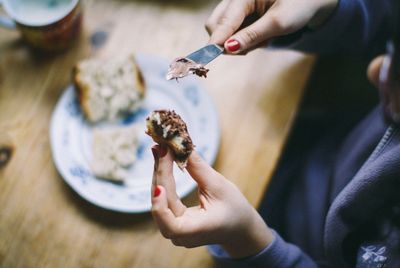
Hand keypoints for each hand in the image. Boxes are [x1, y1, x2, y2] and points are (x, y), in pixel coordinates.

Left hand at [150, 145, 272, 257]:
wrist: (240, 226)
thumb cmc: (234, 208)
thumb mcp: (219, 186)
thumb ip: (197, 168)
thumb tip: (180, 145)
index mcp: (195, 231)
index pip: (171, 223)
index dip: (160, 203)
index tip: (160, 178)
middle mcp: (181, 235)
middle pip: (161, 205)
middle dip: (160, 174)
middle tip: (160, 147)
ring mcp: (175, 230)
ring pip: (160, 201)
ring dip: (159, 174)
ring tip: (159, 150)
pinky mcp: (173, 220)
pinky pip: (163, 199)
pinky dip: (163, 179)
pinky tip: (162, 162)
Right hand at [206, 0, 337, 53]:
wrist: (313, 0)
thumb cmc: (301, 5)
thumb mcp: (279, 23)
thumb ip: (252, 35)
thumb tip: (229, 48)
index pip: (224, 20)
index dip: (217, 39)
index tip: (207, 56)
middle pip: (216, 24)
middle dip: (227, 42)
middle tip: (248, 50)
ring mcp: (236, 6)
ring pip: (222, 29)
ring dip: (237, 42)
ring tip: (263, 40)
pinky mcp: (240, 14)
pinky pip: (231, 31)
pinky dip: (242, 39)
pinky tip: (260, 37)